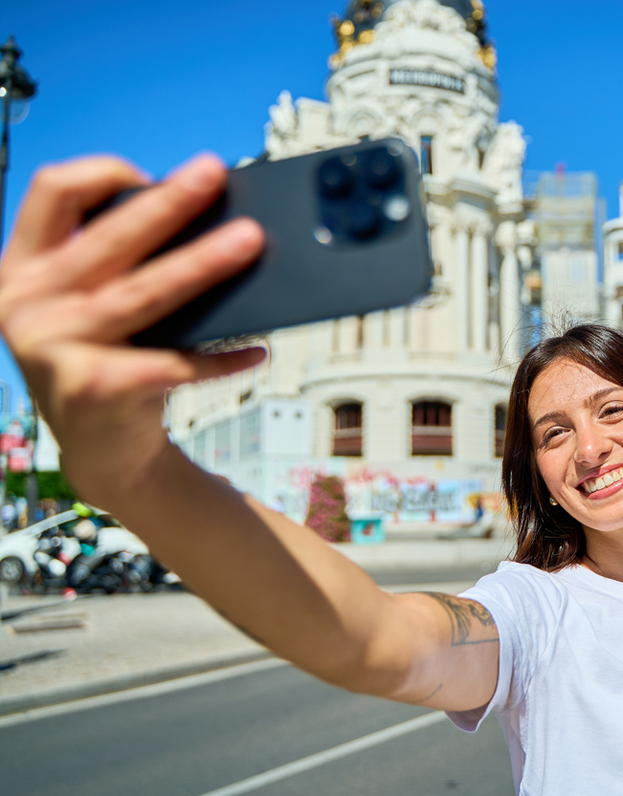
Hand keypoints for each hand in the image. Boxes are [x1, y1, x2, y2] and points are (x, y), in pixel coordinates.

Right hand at [0, 154, 264, 503]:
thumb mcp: (93, 308)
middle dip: (169, 202)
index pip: (52, 192)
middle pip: (110, 239)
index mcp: (24, 269)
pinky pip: (174, 362)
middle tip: (215, 174)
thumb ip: (118, 265)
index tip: (152, 175)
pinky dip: (222, 357)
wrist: (103, 453)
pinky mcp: (93, 388)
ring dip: (203, 264)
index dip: (102, 173)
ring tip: (251, 242)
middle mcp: (27, 303)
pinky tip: (257, 350)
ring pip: (145, 292)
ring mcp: (53, 348)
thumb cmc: (109, 363)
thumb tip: (206, 219)